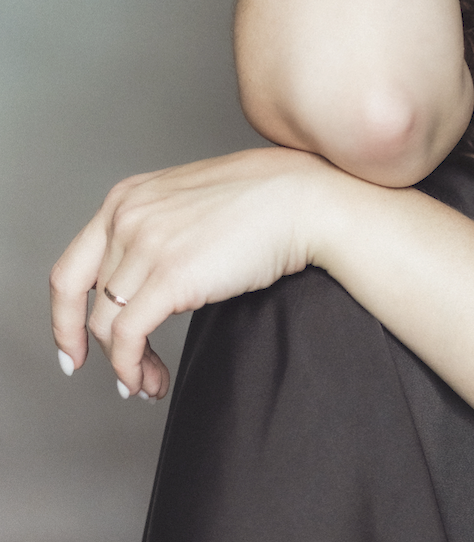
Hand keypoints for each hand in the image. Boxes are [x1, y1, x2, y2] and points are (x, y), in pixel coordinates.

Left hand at [50, 147, 333, 399]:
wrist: (305, 201)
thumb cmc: (266, 200)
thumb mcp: (189, 200)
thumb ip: (155, 228)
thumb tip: (140, 282)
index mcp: (127, 196)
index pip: (71, 268)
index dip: (64, 318)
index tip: (72, 347)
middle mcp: (127, 216)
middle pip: (90, 304)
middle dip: (102, 348)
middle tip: (126, 373)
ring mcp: (146, 244)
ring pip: (107, 326)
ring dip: (126, 365)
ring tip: (149, 381)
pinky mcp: (169, 276)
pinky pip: (127, 339)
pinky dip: (131, 368)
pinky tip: (150, 381)